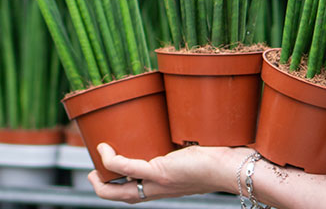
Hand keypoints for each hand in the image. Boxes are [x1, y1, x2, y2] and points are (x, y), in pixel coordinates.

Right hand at [88, 142, 254, 202]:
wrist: (233, 169)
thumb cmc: (222, 161)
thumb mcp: (195, 157)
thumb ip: (185, 148)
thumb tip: (183, 128)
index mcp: (164, 188)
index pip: (135, 194)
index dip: (117, 187)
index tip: (110, 169)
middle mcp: (158, 190)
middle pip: (119, 198)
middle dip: (100, 188)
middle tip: (93, 171)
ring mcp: (158, 183)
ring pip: (116, 191)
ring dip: (99, 178)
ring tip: (98, 154)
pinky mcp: (160, 173)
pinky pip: (125, 169)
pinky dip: (110, 159)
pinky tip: (106, 148)